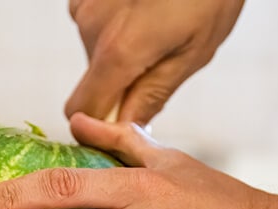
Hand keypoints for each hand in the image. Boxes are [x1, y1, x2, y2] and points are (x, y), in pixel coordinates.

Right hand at [66, 0, 244, 124]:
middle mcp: (92, 28)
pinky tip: (142, 7)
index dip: (99, 123)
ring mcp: (85, 4)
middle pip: (92, 80)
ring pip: (94, 49)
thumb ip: (154, 93)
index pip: (83, 110)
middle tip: (159, 60)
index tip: (123, 122)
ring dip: (118, 49)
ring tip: (157, 24)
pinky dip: (114, 24)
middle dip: (118, 82)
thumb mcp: (194, 50)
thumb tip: (127, 128)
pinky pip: (93, 22)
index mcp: (118, 52)